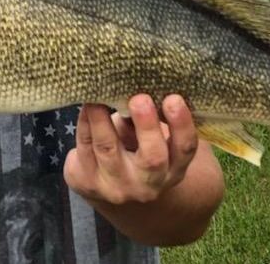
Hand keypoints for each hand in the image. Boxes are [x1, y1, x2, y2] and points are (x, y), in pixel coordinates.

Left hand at [64, 94, 199, 205]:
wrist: (108, 184)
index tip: (173, 98)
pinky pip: (85, 147)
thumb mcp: (151, 136)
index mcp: (173, 168)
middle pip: (152, 158)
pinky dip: (85, 122)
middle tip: (139, 99)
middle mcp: (149, 184)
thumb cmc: (136, 147)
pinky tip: (87, 106)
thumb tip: (141, 81)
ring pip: (107, 149)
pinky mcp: (88, 183)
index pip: (185, 148)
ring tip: (98, 95)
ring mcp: (117, 187)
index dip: (182, 124)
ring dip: (101, 118)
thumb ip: (151, 116)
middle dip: (146, 126)